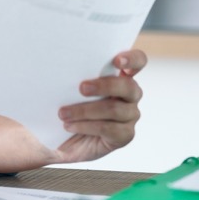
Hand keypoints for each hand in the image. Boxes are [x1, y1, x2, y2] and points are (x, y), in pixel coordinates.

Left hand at [52, 49, 145, 163]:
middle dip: (104, 86)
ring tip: (63, 113)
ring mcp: (130, 115)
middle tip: (81, 88)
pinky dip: (86, 126)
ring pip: (114, 109)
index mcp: (120, 76)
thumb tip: (60, 67)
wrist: (61, 140)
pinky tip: (70, 126)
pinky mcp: (124, 135)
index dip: (132, 59)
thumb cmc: (67, 108)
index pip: (138, 61)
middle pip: (128, 86)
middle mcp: (130, 95)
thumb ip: (74, 77)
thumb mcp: (68, 90)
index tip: (116, 61)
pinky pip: (108, 128)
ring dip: (85, 110)